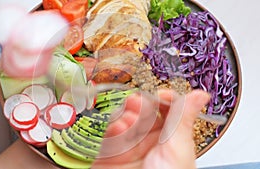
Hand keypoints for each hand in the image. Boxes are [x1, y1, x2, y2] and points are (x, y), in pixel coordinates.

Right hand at [91, 89, 209, 168]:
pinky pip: (111, 131)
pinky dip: (115, 126)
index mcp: (172, 138)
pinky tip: (120, 128)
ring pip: (127, 116)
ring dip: (127, 114)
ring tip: (129, 118)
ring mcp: (131, 144)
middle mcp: (151, 139)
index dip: (165, 98)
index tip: (161, 95)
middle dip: (143, 104)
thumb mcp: (178, 149)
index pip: (169, 108)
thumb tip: (200, 95)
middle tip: (139, 103)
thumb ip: (184, 118)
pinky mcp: (112, 149)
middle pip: (146, 110)